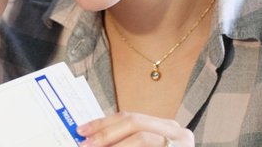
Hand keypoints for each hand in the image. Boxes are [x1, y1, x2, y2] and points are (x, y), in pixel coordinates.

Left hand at [77, 112, 194, 146]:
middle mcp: (178, 134)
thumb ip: (126, 140)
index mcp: (168, 128)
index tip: (81, 130)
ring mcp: (181, 146)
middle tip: (85, 145)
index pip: (131, 118)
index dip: (103, 123)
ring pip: (142, 139)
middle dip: (106, 133)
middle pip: (135, 124)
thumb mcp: (145, 146)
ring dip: (115, 146)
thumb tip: (91, 139)